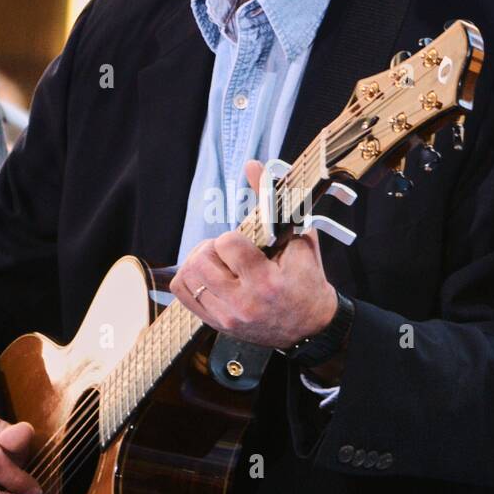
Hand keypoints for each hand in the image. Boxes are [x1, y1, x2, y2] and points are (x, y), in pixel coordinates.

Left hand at [170, 159, 337, 347]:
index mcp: (267, 283)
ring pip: (188, 277)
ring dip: (199, 262)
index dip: (233, 237)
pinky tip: (209, 275)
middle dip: (212, 248)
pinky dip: (191, 278)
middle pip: (201, 261)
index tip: (245, 243)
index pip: (227, 244)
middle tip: (227, 251)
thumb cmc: (307, 281)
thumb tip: (252, 165)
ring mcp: (227, 318)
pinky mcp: (216, 325)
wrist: (310, 327)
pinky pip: (183, 294)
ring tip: (219, 262)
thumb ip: (274, 202)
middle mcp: (244, 304)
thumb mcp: (299, 239)